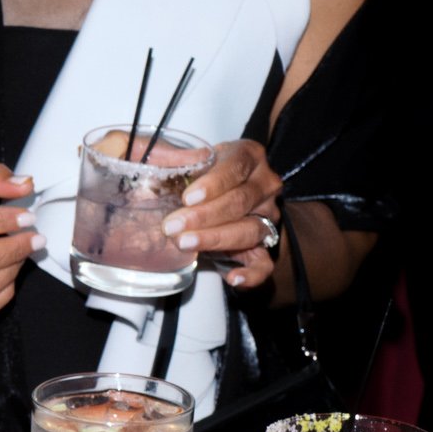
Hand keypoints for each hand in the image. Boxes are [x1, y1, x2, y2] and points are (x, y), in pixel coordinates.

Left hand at [165, 138, 282, 289]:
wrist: (198, 196)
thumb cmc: (185, 172)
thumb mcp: (172, 156)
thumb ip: (165, 154)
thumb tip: (167, 158)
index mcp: (247, 155)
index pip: (236, 166)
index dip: (213, 183)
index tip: (188, 198)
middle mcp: (263, 183)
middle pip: (241, 200)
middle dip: (205, 216)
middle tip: (172, 226)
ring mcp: (267, 214)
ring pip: (252, 229)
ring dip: (217, 239)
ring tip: (185, 244)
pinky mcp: (262, 243)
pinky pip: (265, 261)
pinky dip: (252, 273)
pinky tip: (232, 277)